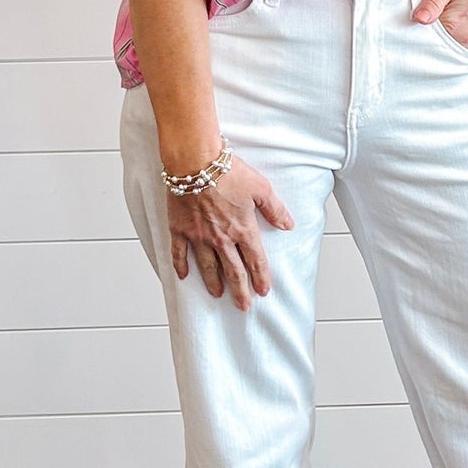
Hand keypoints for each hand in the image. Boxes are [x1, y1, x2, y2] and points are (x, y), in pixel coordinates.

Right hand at [166, 152, 293, 310]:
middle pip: (233, 271)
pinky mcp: (180, 229)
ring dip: (213, 283)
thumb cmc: (228, 171)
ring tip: (217, 295)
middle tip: (243, 306)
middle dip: (240, 291)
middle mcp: (221, 238)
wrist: (196, 162)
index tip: (263, 292)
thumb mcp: (261, 188)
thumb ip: (274, 209)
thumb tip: (288, 225)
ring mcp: (199, 236)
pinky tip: (183, 276)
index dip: (260, 278)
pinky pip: (179, 253)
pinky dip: (181, 266)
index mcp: (243, 229)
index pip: (255, 261)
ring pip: (207, 267)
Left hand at [414, 0, 467, 50]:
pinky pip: (461, 43)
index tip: (415, 15)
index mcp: (456, 27)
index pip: (424, 37)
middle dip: (428, 31)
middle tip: (429, 11)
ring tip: (444, 13)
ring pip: (448, 44)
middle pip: (436, 43)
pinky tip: (455, 19)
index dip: (416, 25)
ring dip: (442, 33)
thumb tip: (418, 18)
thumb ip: (434, 1)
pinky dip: (454, 35)